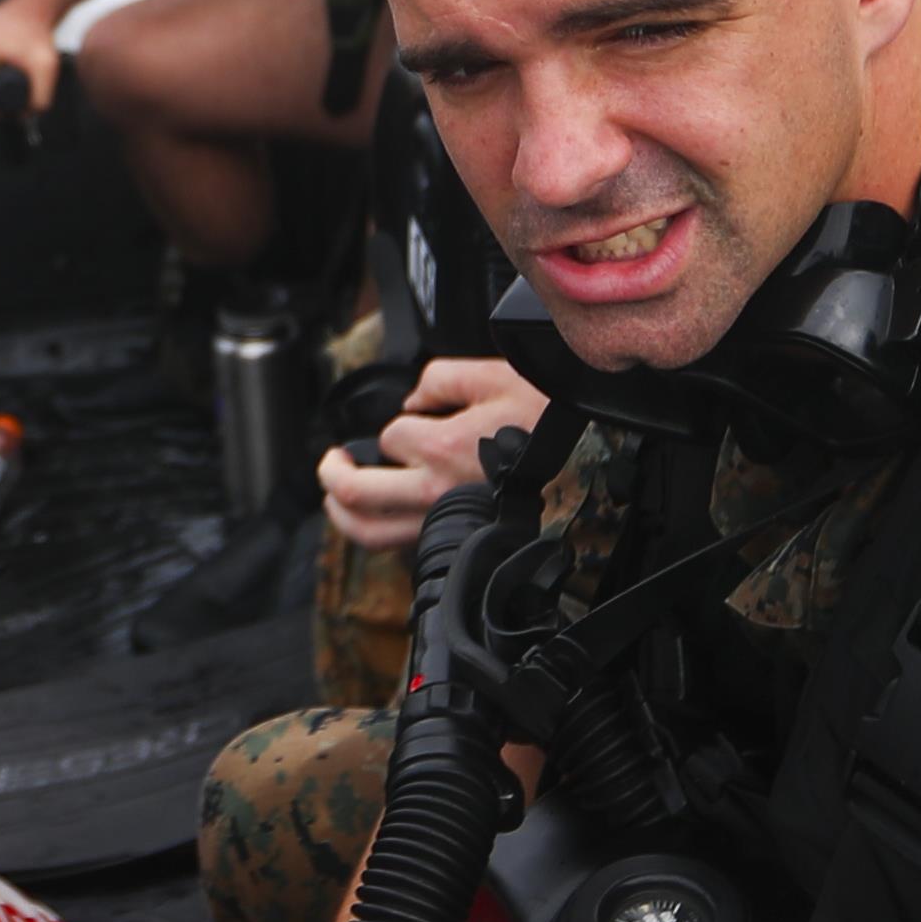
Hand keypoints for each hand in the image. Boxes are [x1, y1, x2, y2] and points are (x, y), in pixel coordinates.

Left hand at [320, 358, 546, 552]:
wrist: (588, 465)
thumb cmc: (546, 420)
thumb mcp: (494, 376)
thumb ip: (439, 378)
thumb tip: (412, 403)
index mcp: (442, 448)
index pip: (392, 435)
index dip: (401, 422)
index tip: (422, 418)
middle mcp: (435, 492)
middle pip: (355, 494)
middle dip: (332, 474)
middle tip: (331, 461)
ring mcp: (441, 522)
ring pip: (369, 532)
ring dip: (341, 512)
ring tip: (336, 493)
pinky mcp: (451, 541)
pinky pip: (399, 546)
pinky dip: (378, 531)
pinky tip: (377, 516)